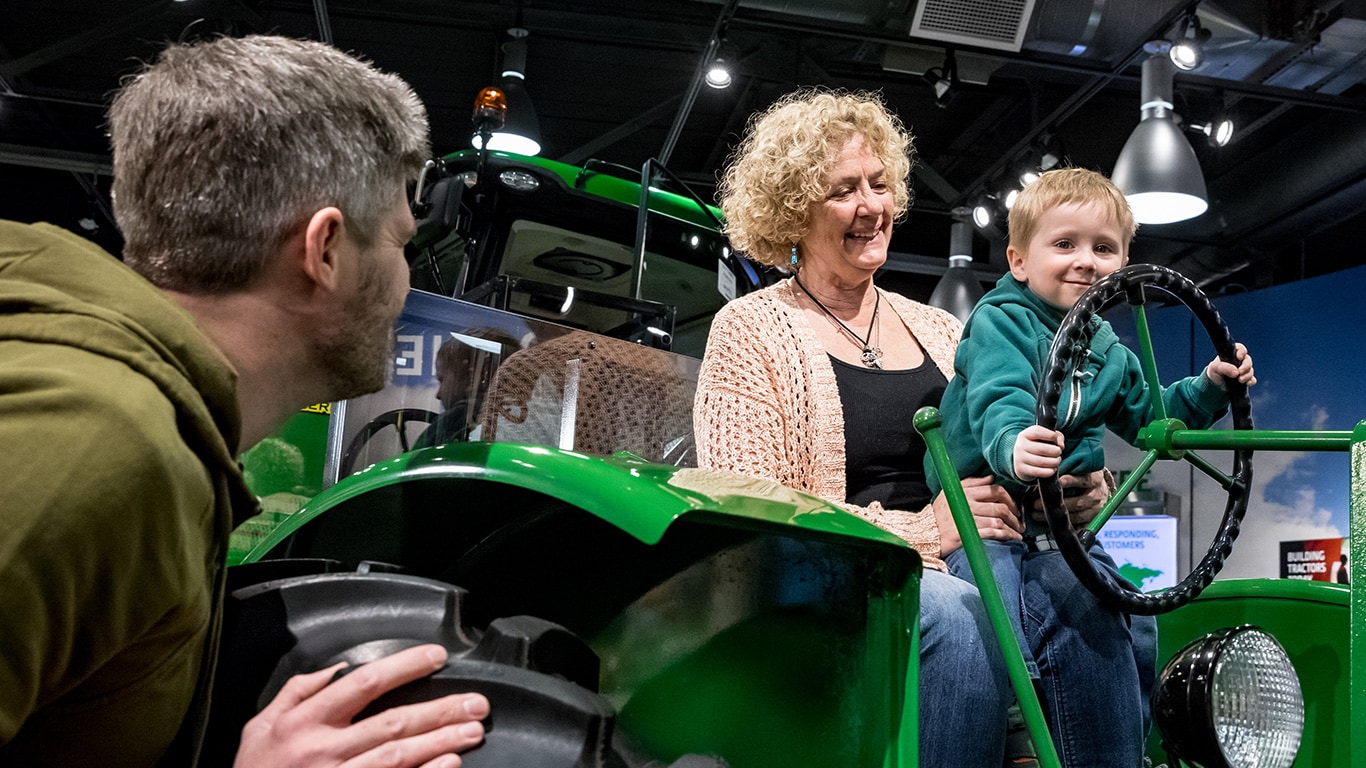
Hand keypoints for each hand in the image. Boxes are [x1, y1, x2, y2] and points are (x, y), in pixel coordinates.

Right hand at [234, 644, 488, 767]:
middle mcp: (323, 749)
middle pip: (392, 721)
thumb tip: (338, 669)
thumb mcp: (259, 728)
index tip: (437, 657)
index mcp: (304, 722)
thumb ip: (296, 692)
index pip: (364, 683)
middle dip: (439, 709)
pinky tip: (448, 765)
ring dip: (440, 742)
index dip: (405, 667)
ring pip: (398, 755)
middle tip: (476, 703)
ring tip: (472, 731)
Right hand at [934, 475, 1023, 555]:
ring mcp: (969, 519)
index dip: (1010, 499)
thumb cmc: (939, 514)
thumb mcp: (950, 492)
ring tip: (1017, 533)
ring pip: (999, 521)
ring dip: (1012, 528)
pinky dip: (1005, 536)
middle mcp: (968, 504)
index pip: (995, 491)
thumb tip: (990, 478)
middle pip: (1000, 507)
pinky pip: (993, 533)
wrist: (926, 533)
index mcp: (966, 492)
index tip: (1015, 508)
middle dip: (1015, 516)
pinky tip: (1010, 538)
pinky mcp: (969, 533)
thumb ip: (971, 483)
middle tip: (1019, 523)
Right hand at [1013, 424, 1062, 479]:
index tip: (1055, 438)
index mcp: (1025, 435)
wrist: (1022, 460)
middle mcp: (1020, 446)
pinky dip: (1049, 471)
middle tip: (1059, 452)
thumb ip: (1057, 437)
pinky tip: (1053, 469)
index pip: (1037, 432)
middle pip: (1042, 449)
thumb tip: (1061, 446)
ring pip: (1041, 462)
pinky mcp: (1022, 469)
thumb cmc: (1037, 446)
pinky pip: (1038, 472)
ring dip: (1054, 462)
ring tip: (1057, 461)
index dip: (1050, 435)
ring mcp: (1020, 458)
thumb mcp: (1045, 438)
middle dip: (1055, 451)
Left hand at [1031, 469, 1110, 526]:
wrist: (1100, 489)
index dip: (1070, 481)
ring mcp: (1096, 509)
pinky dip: (1065, 526)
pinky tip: (1050, 524)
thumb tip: (1047, 471)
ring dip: (1056, 517)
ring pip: (1077, 516)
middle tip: (1035, 503)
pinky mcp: (1093, 520)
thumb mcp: (1081, 470)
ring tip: (1037, 514)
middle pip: (1078, 502)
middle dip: (1056, 504)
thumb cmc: (1084, 477)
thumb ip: (1068, 469)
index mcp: (1094, 479)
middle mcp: (1097, 495)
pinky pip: (1079, 526)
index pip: (1083, 480)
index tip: (1057, 481)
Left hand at [1204, 342, 1255, 388]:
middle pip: (1248, 360)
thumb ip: (1223, 367)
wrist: (1215, 385)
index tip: (1239, 357)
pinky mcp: (1246, 379)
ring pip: (1250, 370)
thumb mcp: (1214, 368)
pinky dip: (1251, 381)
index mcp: (1231, 354)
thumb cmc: (1214, 372)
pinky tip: (1247, 383)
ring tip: (1240, 380)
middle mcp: (1239, 361)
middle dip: (1246, 366)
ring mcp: (1243, 370)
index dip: (1242, 351)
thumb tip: (1236, 372)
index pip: (1240, 348)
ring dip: (1247, 375)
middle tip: (1240, 372)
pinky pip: (1253, 379)